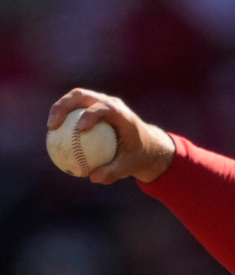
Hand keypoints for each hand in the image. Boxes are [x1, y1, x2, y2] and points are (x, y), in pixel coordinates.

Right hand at [47, 88, 175, 184]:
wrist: (145, 145)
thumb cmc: (136, 155)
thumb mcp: (129, 166)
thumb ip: (113, 171)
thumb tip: (93, 178)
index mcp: (121, 114)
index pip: (104, 108)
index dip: (91, 115)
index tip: (80, 129)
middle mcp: (110, 103)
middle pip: (82, 96)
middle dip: (64, 106)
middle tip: (54, 125)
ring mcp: (100, 102)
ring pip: (74, 99)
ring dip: (59, 109)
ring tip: (51, 128)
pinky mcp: (92, 107)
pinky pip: (74, 110)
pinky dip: (63, 119)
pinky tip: (53, 135)